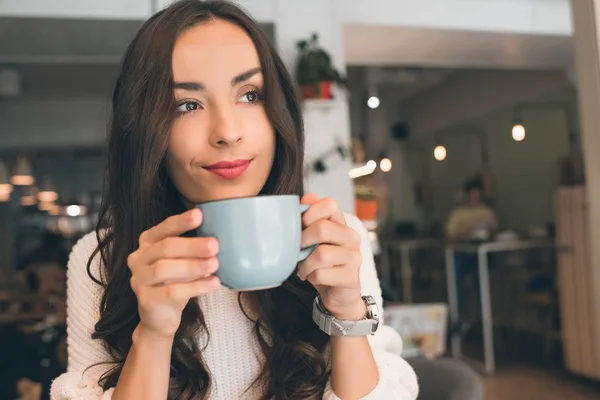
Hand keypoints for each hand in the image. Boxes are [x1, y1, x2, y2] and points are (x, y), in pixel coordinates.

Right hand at [127, 209, 220, 338]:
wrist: (159, 316)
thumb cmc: (174, 281)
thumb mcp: (182, 261)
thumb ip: (192, 248)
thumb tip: (218, 238)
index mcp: (147, 242)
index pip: (164, 228)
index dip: (181, 221)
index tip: (199, 214)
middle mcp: (139, 258)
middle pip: (165, 248)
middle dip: (191, 245)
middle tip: (214, 245)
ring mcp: (139, 279)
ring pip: (165, 269)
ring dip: (192, 266)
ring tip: (215, 264)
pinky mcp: (145, 300)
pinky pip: (171, 292)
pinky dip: (195, 286)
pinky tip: (213, 283)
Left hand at [297, 194, 365, 319]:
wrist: (338, 295)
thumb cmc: (323, 265)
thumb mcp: (314, 241)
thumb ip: (310, 220)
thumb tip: (307, 197)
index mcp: (342, 224)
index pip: (330, 204)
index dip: (310, 212)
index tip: (301, 226)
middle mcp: (352, 238)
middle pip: (323, 228)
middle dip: (302, 240)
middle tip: (297, 250)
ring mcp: (354, 258)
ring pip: (321, 254)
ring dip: (305, 263)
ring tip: (303, 268)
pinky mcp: (351, 277)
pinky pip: (321, 274)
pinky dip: (310, 277)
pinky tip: (311, 277)